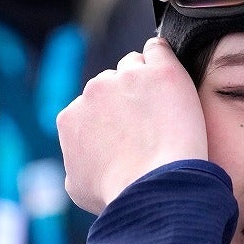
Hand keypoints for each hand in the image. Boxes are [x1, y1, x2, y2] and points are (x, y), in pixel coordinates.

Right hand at [58, 37, 207, 214]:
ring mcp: (128, 78)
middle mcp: (94, 91)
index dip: (113, 116)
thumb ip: (76, 162)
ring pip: (135, 65)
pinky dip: (162, 56)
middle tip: (151, 118)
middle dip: (128, 96)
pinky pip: (158, 49)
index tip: (131, 129)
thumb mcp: (78, 187)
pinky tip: (171, 72)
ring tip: (165, 101)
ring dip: (146, 77)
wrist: (154, 185)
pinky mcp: (161, 72)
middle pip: (112, 82)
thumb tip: (80, 159)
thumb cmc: (119, 193)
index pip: (92, 105)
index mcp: (71, 117)